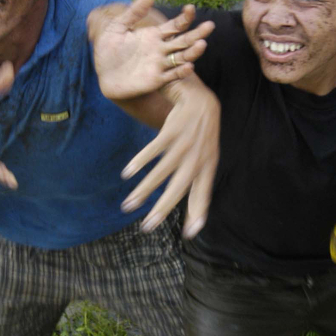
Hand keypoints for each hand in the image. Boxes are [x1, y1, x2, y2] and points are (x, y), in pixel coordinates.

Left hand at [90, 0, 214, 99]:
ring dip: (192, 52)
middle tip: (210, 25)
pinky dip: (180, 72)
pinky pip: (171, 76)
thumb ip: (133, 13)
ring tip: (202, 44)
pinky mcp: (156, 80)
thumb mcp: (118, 27)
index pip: (174, 25)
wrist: (103, 74)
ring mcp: (160, 65)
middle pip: (183, 41)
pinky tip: (189, 66)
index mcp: (154, 35)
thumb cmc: (109, 50)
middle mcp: (161, 50)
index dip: (184, 17)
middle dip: (197, 33)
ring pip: (181, 58)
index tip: (191, 8)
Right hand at [120, 76, 219, 237]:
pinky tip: (128, 173)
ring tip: (129, 205)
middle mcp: (196, 158)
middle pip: (178, 187)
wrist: (201, 102)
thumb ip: (199, 191)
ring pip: (161, 171)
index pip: (203, 195)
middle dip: (162, 208)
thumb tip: (194, 225)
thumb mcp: (207, 163)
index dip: (198, 213)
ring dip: (144, 189)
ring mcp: (184, 144)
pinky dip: (140, 161)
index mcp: (207, 168)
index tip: (189, 233)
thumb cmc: (202, 141)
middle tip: (147, 227)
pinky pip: (154, 149)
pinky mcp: (171, 130)